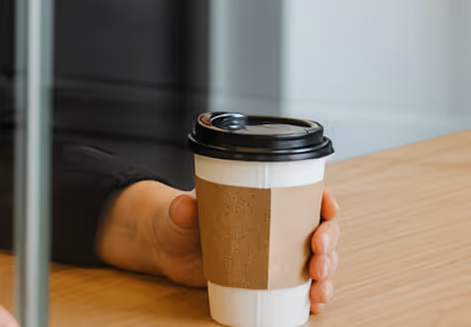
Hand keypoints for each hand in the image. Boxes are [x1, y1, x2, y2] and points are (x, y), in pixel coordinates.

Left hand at [98, 181, 340, 313]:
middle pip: (320, 229)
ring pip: (319, 260)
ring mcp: (275, 252)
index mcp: (261, 196)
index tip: (327, 213)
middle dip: (329, 246)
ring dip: (328, 275)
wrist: (168, 249)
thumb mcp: (179, 213)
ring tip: (318, 290)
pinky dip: (316, 295)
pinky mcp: (269, 277)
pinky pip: (303, 286)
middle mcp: (275, 222)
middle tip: (317, 262)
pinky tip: (315, 305)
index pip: (303, 192)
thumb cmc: (177, 220)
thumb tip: (184, 208)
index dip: (324, 200)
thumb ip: (181, 210)